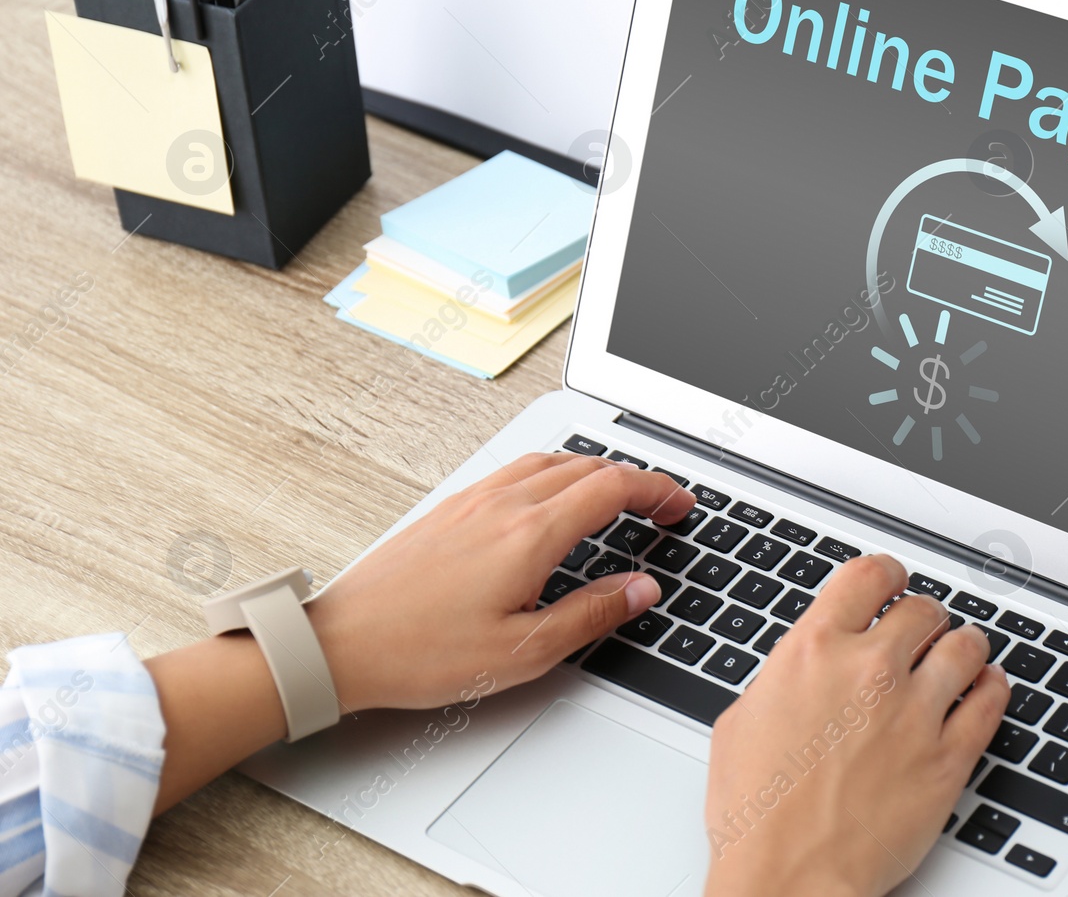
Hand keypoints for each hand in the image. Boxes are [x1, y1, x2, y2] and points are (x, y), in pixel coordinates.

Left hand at [305, 451, 694, 712]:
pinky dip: (554, 473)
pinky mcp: (450, 507)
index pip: (613, 488)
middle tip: (660, 504)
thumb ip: (590, 614)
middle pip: (587, 465)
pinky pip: (517, 470)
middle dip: (634, 479)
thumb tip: (640, 588)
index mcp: (530, 534)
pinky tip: (550, 498)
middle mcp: (503, 504)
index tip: (678, 506)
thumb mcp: (523, 651)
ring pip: (550, 461)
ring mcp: (473, 500)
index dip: (657, 491)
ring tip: (616, 495)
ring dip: (594, 470)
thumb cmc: (421, 652)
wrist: (341, 642)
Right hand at [702, 554, 1008, 896]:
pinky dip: (992, 688)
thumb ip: (783, 678)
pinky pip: (990, 702)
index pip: (869, 575)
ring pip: (965, 647)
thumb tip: (801, 670)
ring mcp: (915, 712)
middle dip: (923, 617)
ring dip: (964, 646)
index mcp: (814, 650)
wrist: (789, 876)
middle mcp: (870, 670)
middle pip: (922, 609)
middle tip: (922, 630)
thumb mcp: (742, 720)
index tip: (893, 581)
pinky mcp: (948, 758)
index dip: (888, 573)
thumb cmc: (758, 814)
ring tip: (962, 653)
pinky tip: (986, 688)